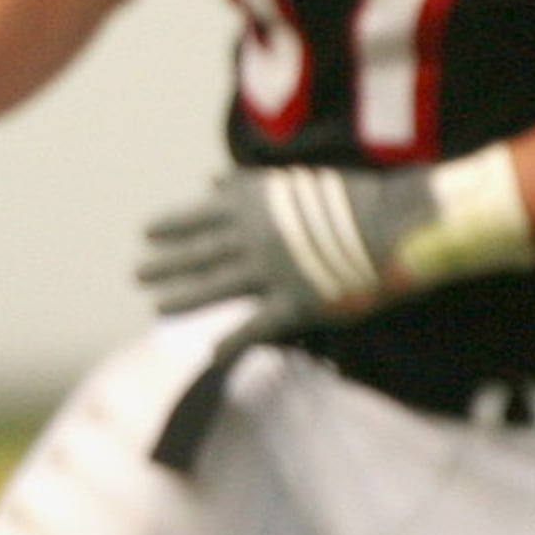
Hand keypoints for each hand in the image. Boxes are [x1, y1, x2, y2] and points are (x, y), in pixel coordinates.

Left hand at [135, 152, 529, 336]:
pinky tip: (208, 353)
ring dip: (183, 298)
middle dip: (165, 265)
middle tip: (136, 274)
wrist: (399, 223)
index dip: (170, 226)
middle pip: (198, 255)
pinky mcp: (298, 304)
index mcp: (253, 204)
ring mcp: (273, 273)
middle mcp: (254, 238)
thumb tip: (208, 181)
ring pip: (216, 288)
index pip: (198, 216)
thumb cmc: (350, 198)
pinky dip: (230, 341)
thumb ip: (246, 188)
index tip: (145, 233)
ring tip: (156, 306)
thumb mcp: (292, 182)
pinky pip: (256, 327)